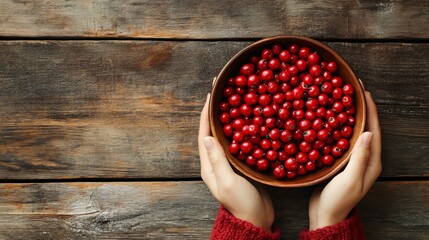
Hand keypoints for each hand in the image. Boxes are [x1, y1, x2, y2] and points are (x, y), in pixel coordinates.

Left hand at [198, 94, 274, 231]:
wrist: (256, 220)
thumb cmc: (241, 203)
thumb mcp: (227, 182)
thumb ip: (217, 160)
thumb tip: (207, 136)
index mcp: (208, 166)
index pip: (204, 134)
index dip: (205, 115)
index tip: (210, 96)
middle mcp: (216, 163)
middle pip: (213, 132)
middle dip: (216, 113)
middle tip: (223, 95)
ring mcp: (228, 164)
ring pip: (226, 136)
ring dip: (229, 120)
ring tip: (236, 103)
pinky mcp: (241, 166)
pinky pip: (239, 143)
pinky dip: (242, 131)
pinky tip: (250, 123)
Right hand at [309, 91, 381, 229]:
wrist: (326, 215)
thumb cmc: (339, 199)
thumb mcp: (350, 179)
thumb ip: (360, 157)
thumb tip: (370, 133)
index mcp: (372, 162)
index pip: (375, 130)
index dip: (371, 110)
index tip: (364, 91)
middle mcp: (365, 159)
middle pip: (366, 128)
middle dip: (362, 109)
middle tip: (352, 91)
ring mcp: (353, 160)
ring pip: (353, 132)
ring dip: (349, 117)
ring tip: (341, 101)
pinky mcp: (341, 162)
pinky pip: (342, 140)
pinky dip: (338, 127)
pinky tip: (328, 120)